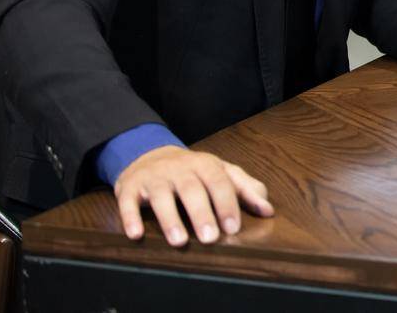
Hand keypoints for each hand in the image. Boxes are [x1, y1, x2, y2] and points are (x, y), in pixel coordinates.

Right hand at [114, 146, 272, 245]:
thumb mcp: (221, 172)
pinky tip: (135, 234)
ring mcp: (154, 178)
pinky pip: (128, 202)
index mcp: (206, 165)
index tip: (233, 228)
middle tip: (210, 238)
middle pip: (192, 190)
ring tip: (179, 241)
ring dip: (170, 219)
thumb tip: (268, 209)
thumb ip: (246, 189)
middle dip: (202, 214)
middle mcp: (180, 169)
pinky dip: (131, 217)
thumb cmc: (193, 171)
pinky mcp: (129, 188)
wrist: (149, 155)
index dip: (227, 204)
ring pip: (161, 196)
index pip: (219, 183)